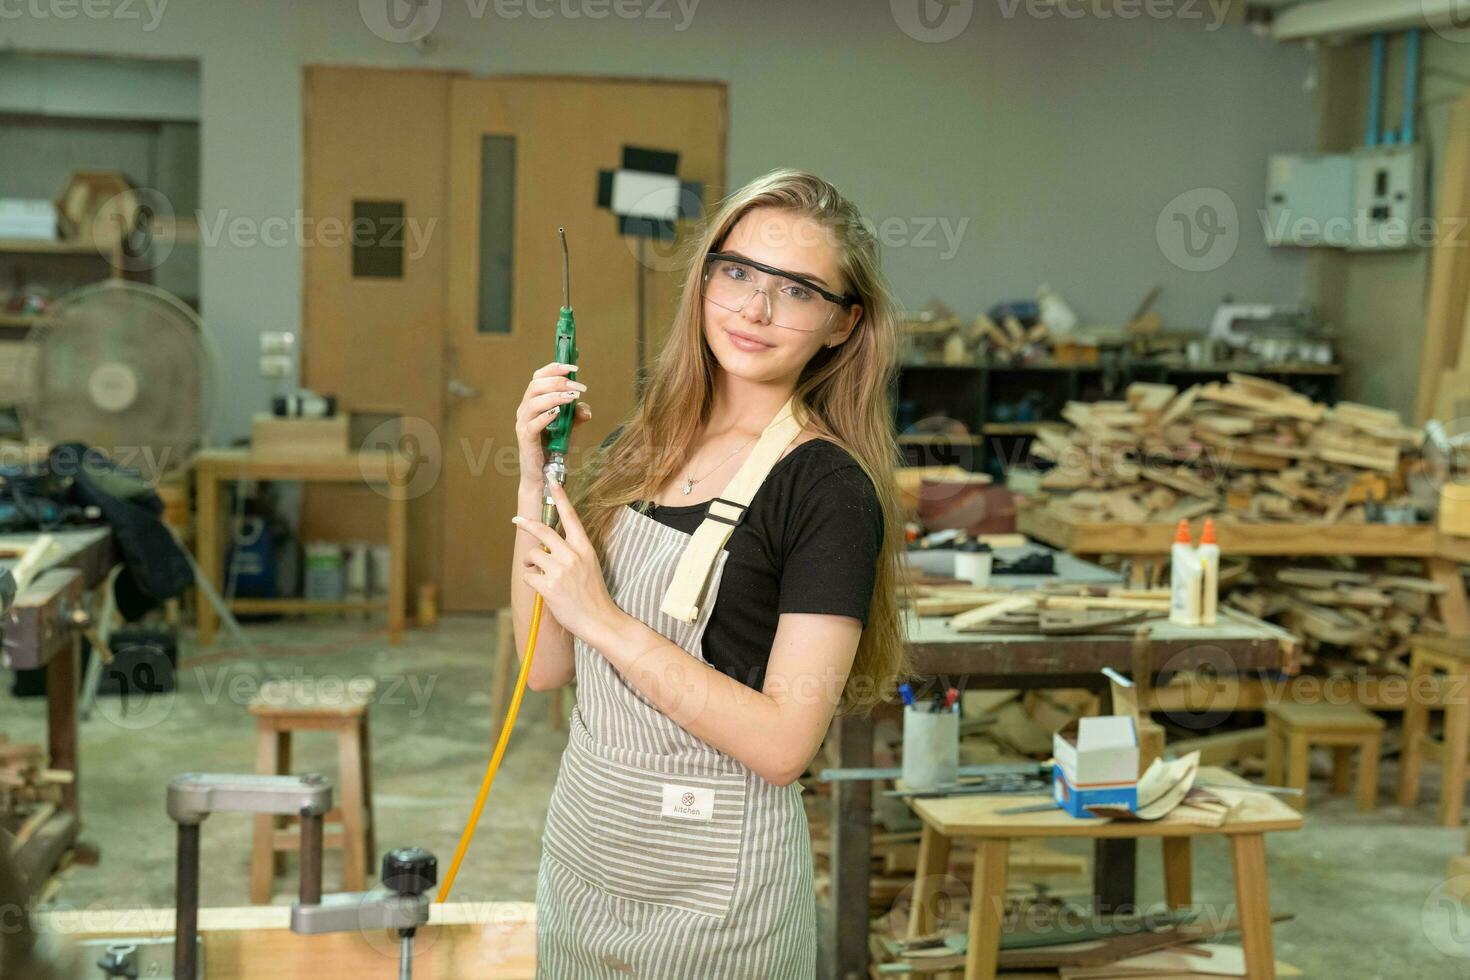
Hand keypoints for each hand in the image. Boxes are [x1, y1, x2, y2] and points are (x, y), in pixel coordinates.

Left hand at [512, 481, 623, 643]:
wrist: (600, 620)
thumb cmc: (593, 596)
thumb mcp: (589, 567)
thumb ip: (572, 554)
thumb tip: (548, 547)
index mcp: (585, 548)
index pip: (571, 516)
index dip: (560, 497)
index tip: (551, 480)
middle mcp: (573, 555)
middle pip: (543, 531)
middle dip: (527, 524)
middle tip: (517, 519)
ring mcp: (561, 570)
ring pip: (533, 554)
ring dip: (530, 562)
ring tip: (537, 571)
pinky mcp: (549, 585)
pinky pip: (529, 575)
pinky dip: (531, 580)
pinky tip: (542, 589)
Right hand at [515, 362, 590, 486]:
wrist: (546, 473)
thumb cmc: (556, 447)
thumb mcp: (571, 427)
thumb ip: (577, 414)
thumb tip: (584, 407)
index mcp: (533, 401)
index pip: (538, 377)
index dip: (554, 369)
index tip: (572, 367)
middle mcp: (525, 409)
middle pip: (536, 386)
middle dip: (558, 382)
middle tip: (578, 386)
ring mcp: (523, 424)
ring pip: (534, 402)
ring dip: (555, 396)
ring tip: (572, 397)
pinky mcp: (525, 439)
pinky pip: (533, 424)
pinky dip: (546, 416)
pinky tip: (559, 413)